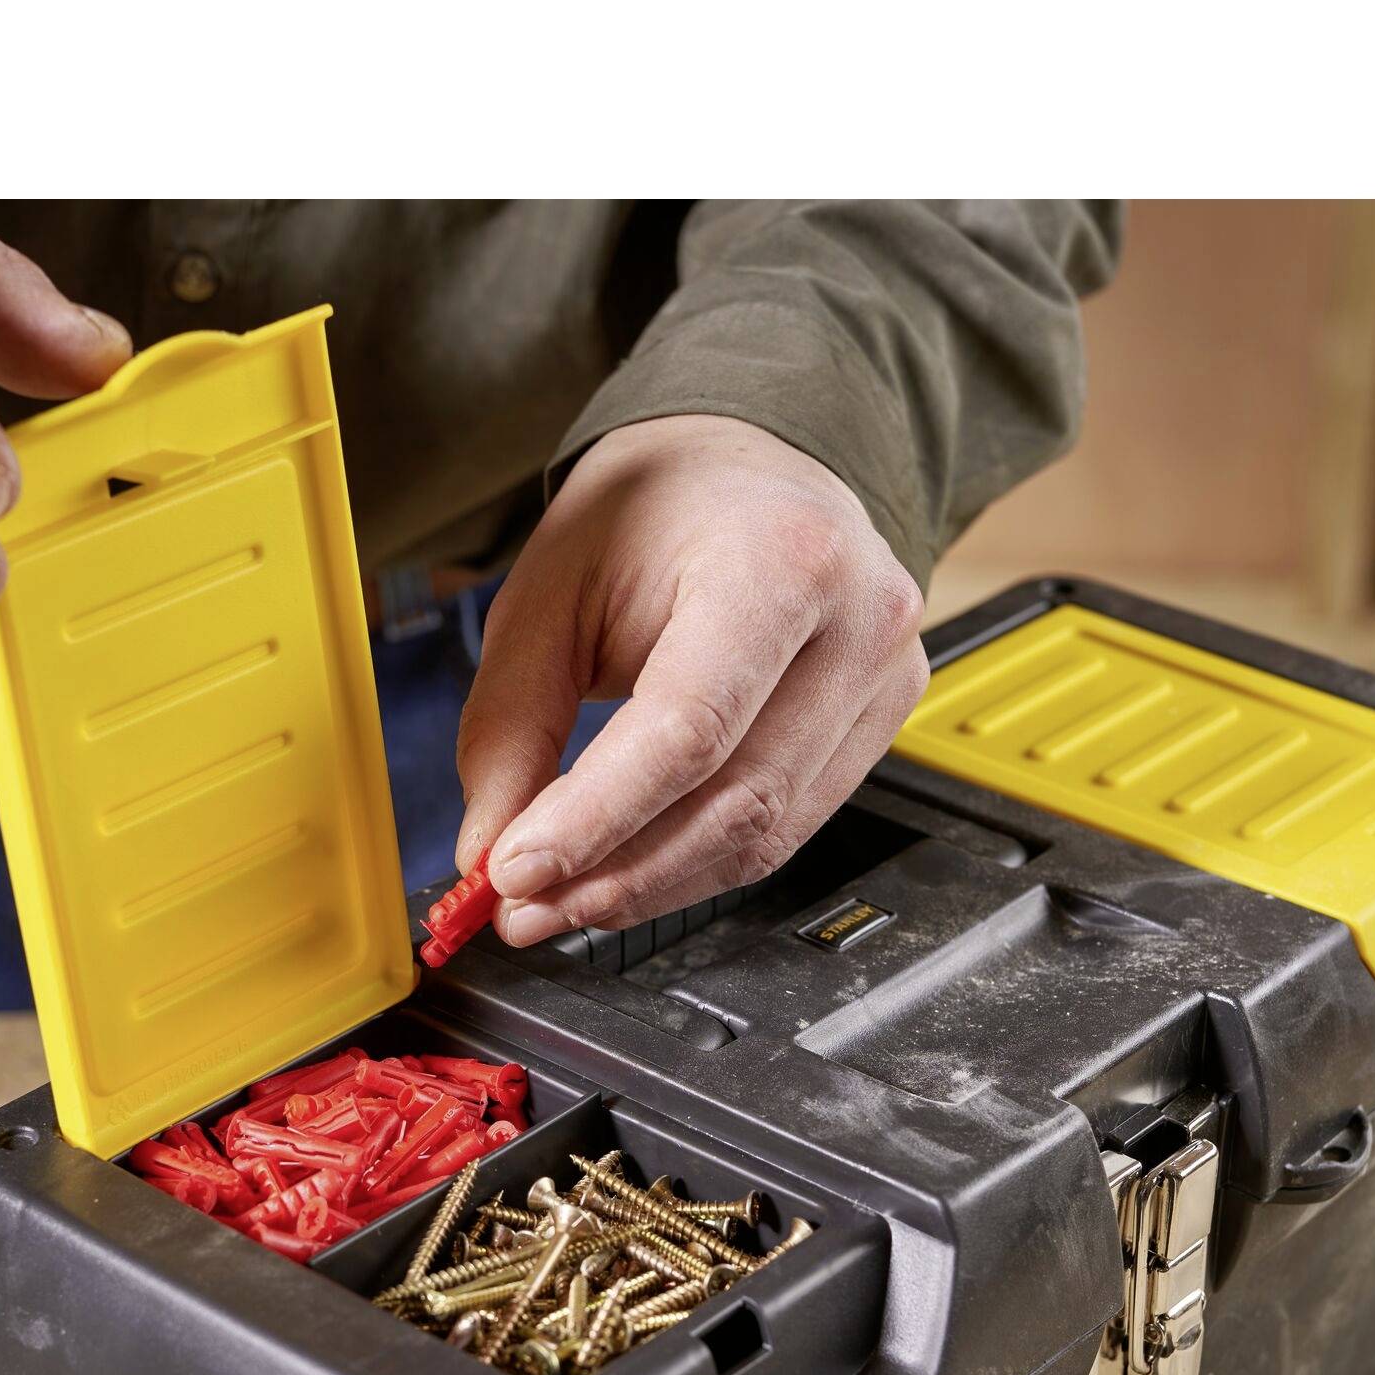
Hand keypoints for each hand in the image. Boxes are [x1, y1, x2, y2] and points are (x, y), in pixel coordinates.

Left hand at [455, 414, 927, 945]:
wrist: (748, 465)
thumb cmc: (656, 510)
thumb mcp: (551, 589)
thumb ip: (512, 721)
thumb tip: (489, 845)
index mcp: (778, 560)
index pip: (689, 728)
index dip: (598, 819)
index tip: (514, 872)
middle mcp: (857, 621)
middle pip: (734, 799)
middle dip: (615, 874)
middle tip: (521, 909)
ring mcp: (885, 677)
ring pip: (764, 835)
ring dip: (650, 887)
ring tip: (560, 904)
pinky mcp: (882, 723)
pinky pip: (785, 829)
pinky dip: (696, 867)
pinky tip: (629, 876)